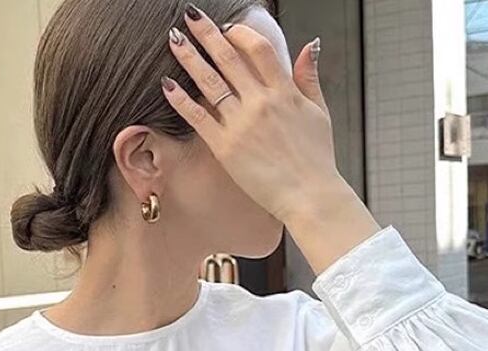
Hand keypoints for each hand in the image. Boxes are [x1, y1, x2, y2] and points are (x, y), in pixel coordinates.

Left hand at [161, 6, 345, 224]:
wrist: (309, 196)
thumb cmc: (317, 160)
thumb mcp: (320, 113)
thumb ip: (310, 78)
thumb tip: (309, 46)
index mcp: (284, 92)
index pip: (258, 49)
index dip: (240, 33)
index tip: (227, 28)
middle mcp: (261, 103)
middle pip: (228, 58)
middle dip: (207, 34)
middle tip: (190, 17)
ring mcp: (242, 125)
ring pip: (210, 83)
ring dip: (189, 58)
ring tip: (174, 40)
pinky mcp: (226, 148)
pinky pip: (199, 118)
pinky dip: (182, 100)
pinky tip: (167, 85)